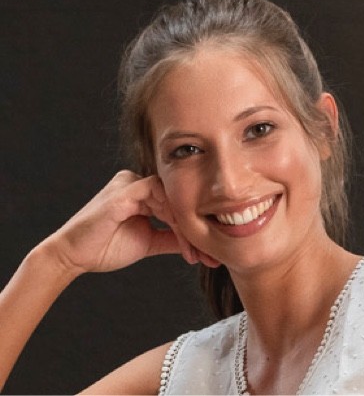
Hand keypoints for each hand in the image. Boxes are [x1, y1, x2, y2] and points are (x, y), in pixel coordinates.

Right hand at [40, 170, 219, 274]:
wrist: (74, 256)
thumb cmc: (106, 247)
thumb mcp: (149, 242)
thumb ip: (172, 238)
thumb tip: (198, 242)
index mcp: (144, 193)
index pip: (179, 205)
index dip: (195, 229)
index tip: (210, 254)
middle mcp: (139, 184)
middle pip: (179, 201)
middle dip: (196, 230)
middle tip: (211, 255)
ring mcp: (131, 184)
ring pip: (172, 198)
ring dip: (186, 227)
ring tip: (195, 251)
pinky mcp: (124, 191)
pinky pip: (156, 194)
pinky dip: (171, 215)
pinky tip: (181, 234)